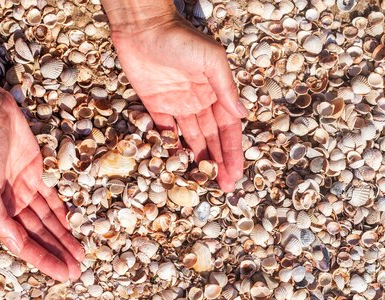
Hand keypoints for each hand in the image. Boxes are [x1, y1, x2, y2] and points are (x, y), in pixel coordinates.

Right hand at [0, 78, 84, 280]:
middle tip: (78, 270)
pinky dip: (63, 214)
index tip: (63, 275)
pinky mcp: (38, 174)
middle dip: (58, 253)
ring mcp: (26, 190)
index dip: (44, 260)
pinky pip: (53, 199)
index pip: (25, 244)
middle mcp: (12, 205)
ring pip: (49, 220)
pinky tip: (74, 227)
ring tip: (81, 254)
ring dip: (64, 237)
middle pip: (41, 235)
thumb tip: (17, 247)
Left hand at [109, 9, 246, 191]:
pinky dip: (171, 148)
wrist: (142, 26)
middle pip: (212, 138)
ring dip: (199, 160)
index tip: (236, 174)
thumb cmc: (180, 38)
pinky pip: (165, 132)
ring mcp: (177, 105)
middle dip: (219, 163)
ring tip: (205, 182)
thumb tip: (242, 114)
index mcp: (215, 92)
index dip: (232, 152)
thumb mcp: (210, 60)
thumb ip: (225, 88)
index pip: (228, 129)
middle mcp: (199, 102)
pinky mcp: (154, 105)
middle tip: (224, 188)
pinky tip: (178, 166)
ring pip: (192, 139)